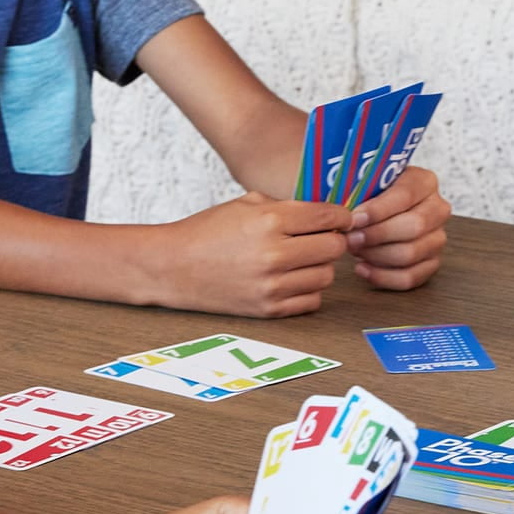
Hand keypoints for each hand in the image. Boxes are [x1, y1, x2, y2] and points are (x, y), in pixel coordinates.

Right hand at [148, 193, 348, 317]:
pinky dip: (307, 289)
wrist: (172, 267)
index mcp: (270, 221)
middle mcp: (274, 254)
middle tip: (320, 237)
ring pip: (326, 276)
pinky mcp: (268, 310)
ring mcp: (272, 286)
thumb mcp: (247, 204)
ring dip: (319, 266)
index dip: (341, 216)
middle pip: (334, 248)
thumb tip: (328, 213)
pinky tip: (291, 278)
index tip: (340, 218)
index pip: (328, 217)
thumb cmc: (209, 231)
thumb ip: (288, 206)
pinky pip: (311, 301)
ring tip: (300, 258)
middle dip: (332, 240)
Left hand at [346, 165, 448, 288]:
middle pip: (414, 227)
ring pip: (410, 254)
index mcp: (425, 182)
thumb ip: (359, 191)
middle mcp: (438, 209)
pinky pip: (409, 277)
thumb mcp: (368, 183)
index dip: (377, 210)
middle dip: (376, 235)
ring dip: (376, 256)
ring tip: (355, 250)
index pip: (404, 195)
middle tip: (351, 238)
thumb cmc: (373, 196)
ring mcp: (437, 238)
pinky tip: (362, 268)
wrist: (383, 210)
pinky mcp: (432, 263)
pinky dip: (382, 277)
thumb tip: (344, 211)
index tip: (354, 219)